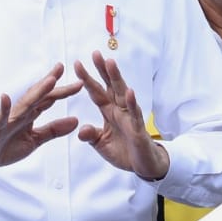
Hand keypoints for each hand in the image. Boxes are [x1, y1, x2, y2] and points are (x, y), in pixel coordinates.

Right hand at [0, 64, 80, 183]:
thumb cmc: (5, 147)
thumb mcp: (34, 141)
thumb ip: (53, 130)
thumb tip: (75, 120)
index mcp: (30, 116)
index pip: (48, 100)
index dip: (63, 91)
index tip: (80, 82)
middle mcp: (20, 113)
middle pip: (38, 96)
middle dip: (50, 83)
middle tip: (62, 67)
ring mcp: (8, 119)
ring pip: (24, 103)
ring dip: (36, 92)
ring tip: (49, 80)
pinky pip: (0, 118)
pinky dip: (4, 108)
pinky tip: (5, 97)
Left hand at [74, 52, 167, 180]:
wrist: (145, 166)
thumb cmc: (124, 152)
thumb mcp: (101, 145)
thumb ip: (91, 136)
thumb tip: (81, 130)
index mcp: (109, 112)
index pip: (96, 92)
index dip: (87, 79)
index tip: (76, 64)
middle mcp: (120, 110)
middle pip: (110, 86)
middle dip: (103, 70)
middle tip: (95, 54)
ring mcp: (130, 118)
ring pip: (122, 94)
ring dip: (117, 79)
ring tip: (110, 64)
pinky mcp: (138, 129)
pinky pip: (134, 115)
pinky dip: (131, 103)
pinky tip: (129, 91)